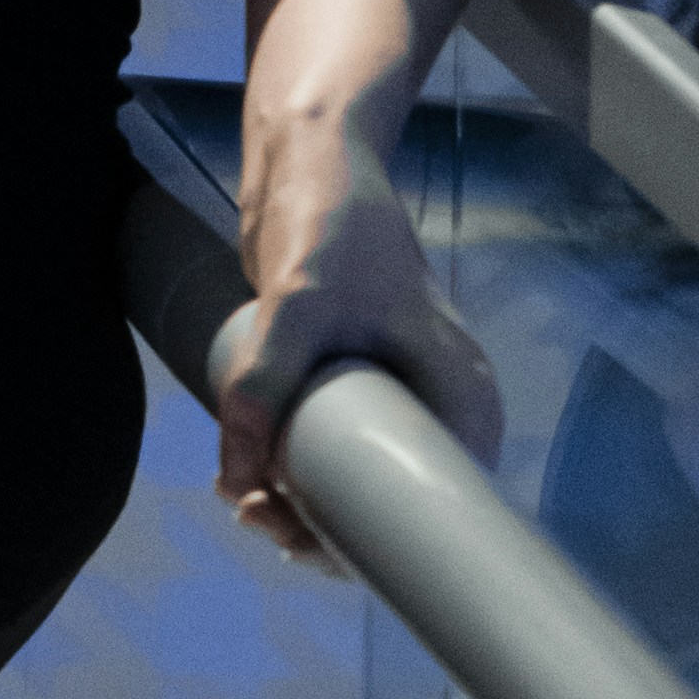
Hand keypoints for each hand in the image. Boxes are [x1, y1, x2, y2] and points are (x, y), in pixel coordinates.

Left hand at [208, 169, 505, 566]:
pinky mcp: (356, 381)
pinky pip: (332, 446)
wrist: (312, 154)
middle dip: (322, 527)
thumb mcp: (298, 304)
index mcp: (460, 396)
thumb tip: (238, 477)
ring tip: (239, 495)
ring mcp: (398, 394)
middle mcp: (439, 403)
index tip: (300, 541)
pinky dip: (291, 468)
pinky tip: (243, 475)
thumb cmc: (333, 219)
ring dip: (299, 502)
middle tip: (254, 514)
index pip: (436, 505)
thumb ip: (263, 387)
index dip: (372, 543)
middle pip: (393, 504)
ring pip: (357, 479)